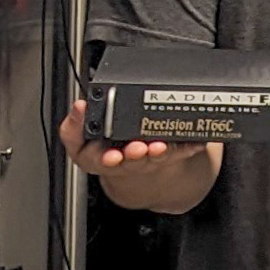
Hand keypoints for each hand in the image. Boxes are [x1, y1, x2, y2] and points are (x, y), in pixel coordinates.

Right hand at [58, 97, 220, 214]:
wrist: (128, 163)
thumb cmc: (103, 147)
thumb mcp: (79, 141)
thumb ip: (72, 126)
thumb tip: (78, 105)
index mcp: (101, 158)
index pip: (100, 160)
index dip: (107, 158)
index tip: (112, 155)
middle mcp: (127, 161)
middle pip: (132, 160)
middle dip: (136, 155)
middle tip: (139, 147)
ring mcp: (149, 160)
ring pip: (157, 158)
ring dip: (161, 152)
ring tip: (162, 145)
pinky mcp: (169, 157)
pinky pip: (181, 152)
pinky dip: (189, 146)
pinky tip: (196, 142)